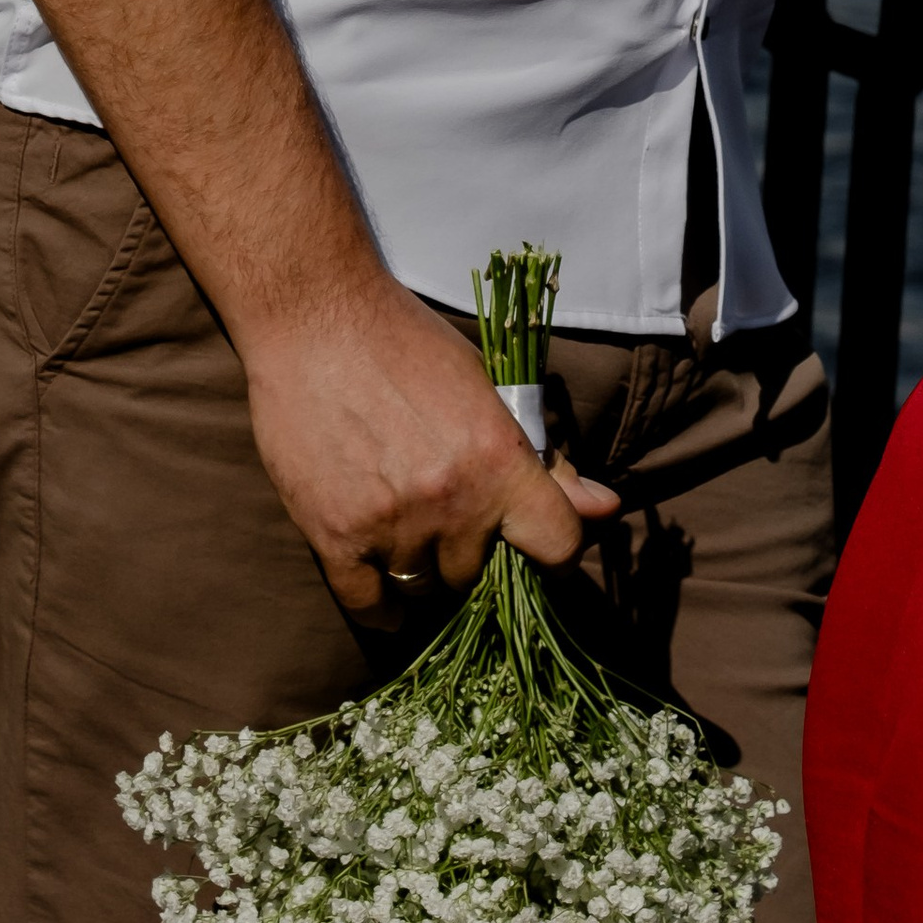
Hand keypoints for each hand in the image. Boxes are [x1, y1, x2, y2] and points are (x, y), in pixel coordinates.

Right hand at [238, 271, 619, 624]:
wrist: (315, 316)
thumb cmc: (406, 342)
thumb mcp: (487, 387)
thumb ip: (544, 458)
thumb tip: (608, 508)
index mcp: (498, 459)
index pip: (559, 545)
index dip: (555, 553)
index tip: (536, 550)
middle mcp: (452, 501)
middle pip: (480, 574)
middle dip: (469, 550)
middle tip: (445, 513)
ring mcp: (391, 525)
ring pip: (425, 589)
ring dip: (421, 568)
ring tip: (404, 525)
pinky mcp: (334, 536)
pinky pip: (370, 606)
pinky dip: (381, 605)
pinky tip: (382, 584)